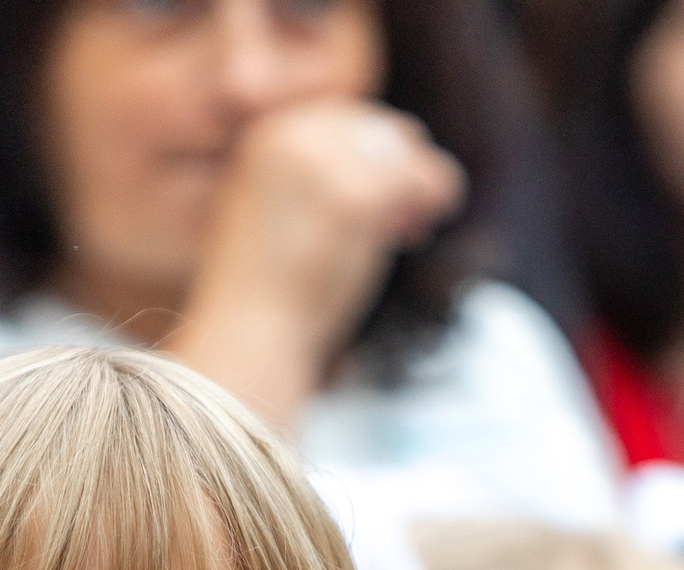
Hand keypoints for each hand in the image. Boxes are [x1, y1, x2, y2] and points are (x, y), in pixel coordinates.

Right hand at [167, 99, 465, 425]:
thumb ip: (307, 179)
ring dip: (420, 184)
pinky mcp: (357, 198)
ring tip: (413, 227)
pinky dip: (436, 196)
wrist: (247, 336)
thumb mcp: (271, 214)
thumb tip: (373, 164)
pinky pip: (422, 176)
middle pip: (380, 128)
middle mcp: (294, 135)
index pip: (344, 120)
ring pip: (406, 148)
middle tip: (404, 220)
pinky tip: (425, 226)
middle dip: (399, 168)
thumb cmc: (261, 293)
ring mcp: (327, 165)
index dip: (372, 155)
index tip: (381, 198)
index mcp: (269, 137)